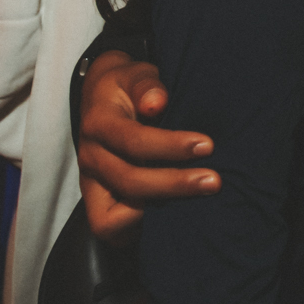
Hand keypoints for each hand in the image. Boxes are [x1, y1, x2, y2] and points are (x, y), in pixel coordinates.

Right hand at [78, 51, 219, 239]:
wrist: (100, 100)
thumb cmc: (127, 88)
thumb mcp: (134, 74)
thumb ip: (146, 85)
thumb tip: (156, 101)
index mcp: (99, 123)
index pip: (134, 142)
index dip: (171, 146)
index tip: (207, 145)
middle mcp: (90, 157)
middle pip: (129, 182)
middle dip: (175, 184)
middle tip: (214, 181)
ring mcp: (91, 183)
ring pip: (115, 215)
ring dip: (158, 211)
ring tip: (197, 203)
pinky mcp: (98, 201)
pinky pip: (110, 228)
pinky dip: (138, 227)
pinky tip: (172, 214)